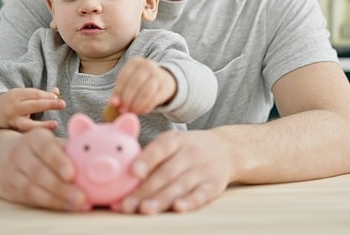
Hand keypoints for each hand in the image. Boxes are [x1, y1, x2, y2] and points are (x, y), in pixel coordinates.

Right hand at [0, 88, 64, 131]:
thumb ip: (40, 94)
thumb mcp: (23, 94)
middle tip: (62, 104)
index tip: (58, 98)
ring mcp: (13, 122)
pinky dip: (36, 135)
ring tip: (55, 125)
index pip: (34, 94)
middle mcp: (14, 108)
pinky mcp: (13, 133)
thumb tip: (57, 92)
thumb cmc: (14, 101)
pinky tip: (46, 137)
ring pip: (27, 124)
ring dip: (42, 125)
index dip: (47, 96)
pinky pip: (26, 134)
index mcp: (16, 95)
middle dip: (48, 104)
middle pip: (32, 105)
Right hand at [0, 128, 88, 211]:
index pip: (45, 147)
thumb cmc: (40, 150)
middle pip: (39, 171)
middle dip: (61, 187)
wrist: (1, 155)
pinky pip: (29, 198)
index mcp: (35, 138)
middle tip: (82, 197)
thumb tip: (100, 156)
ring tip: (77, 204)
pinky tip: (65, 207)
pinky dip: (48, 203)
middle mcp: (20, 153)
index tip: (71, 173)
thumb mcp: (52, 142)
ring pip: (32, 188)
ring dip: (56, 198)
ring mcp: (11, 172)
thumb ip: (71, 148)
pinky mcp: (8, 189)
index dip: (57, 160)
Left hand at [110, 56, 176, 114]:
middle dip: (127, 99)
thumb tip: (114, 104)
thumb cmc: (140, 82)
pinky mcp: (165, 86)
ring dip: (137, 104)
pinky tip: (142, 111)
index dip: (118, 91)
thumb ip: (119, 93)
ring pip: (146, 91)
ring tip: (132, 112)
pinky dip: (147, 106)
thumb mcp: (128, 83)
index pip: (124, 77)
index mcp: (134, 62)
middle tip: (123, 111)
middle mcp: (147, 65)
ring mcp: (158, 74)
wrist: (162, 79)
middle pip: (134, 84)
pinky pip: (155, 98)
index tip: (114, 104)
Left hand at [116, 129, 232, 213]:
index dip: (146, 160)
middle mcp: (189, 153)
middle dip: (144, 190)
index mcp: (175, 140)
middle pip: (166, 173)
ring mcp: (202, 170)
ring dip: (161, 199)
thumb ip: (151, 157)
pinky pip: (201, 194)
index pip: (160, 148)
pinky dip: (190, 202)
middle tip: (127, 204)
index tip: (132, 172)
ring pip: (180, 186)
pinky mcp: (214, 185)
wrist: (226, 149)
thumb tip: (123, 177)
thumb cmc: (189, 149)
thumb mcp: (172, 142)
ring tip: (145, 209)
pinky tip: (177, 208)